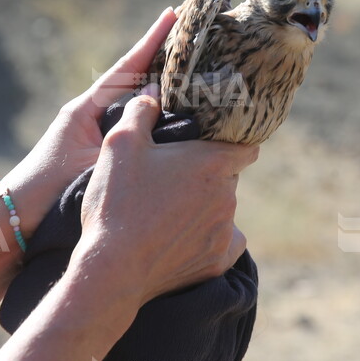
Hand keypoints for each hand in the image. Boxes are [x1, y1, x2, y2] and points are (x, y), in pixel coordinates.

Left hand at [0, 7, 178, 234]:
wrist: (14, 226)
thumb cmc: (47, 193)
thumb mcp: (90, 162)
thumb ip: (124, 135)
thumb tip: (156, 101)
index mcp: (86, 110)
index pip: (127, 68)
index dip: (151, 42)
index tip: (173, 14)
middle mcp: (90, 115)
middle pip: (134, 79)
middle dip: (162, 59)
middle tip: (193, 35)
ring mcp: (95, 134)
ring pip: (136, 103)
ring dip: (162, 89)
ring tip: (196, 71)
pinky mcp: (99, 154)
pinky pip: (134, 127)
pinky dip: (154, 116)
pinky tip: (177, 117)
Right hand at [76, 93, 257, 305]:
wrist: (112, 268)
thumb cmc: (117, 200)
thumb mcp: (120, 143)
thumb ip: (141, 111)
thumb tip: (153, 92)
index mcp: (213, 162)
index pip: (246, 145)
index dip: (231, 142)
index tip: (212, 144)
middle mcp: (228, 195)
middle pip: (229, 177)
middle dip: (209, 174)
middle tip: (174, 177)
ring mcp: (226, 230)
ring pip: (224, 209)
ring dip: (206, 206)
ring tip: (169, 210)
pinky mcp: (218, 261)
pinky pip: (226, 243)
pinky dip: (210, 238)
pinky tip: (184, 236)